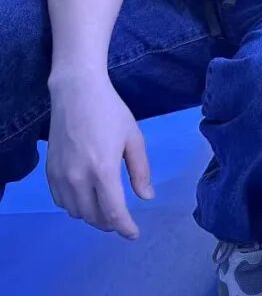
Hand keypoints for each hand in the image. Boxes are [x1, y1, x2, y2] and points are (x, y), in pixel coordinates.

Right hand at [46, 72, 153, 239]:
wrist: (76, 93)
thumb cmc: (111, 112)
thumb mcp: (134, 138)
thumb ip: (140, 171)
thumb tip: (146, 197)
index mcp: (103, 170)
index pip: (113, 211)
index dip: (124, 227)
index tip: (133, 234)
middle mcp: (78, 178)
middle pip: (93, 216)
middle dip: (109, 223)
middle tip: (122, 220)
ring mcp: (60, 176)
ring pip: (75, 212)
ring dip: (91, 215)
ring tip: (106, 208)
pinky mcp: (49, 172)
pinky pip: (61, 201)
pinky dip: (75, 206)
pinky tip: (86, 198)